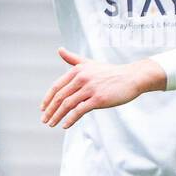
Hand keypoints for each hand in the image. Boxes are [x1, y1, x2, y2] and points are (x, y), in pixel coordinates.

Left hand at [40, 48, 165, 128]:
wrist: (132, 77)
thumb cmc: (111, 72)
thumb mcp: (90, 63)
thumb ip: (73, 59)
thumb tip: (59, 50)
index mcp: (78, 70)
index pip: (57, 86)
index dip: (48, 99)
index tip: (43, 108)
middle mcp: (82, 78)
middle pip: (60, 97)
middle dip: (50, 110)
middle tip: (44, 120)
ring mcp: (90, 89)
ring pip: (67, 105)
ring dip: (57, 116)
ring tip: (52, 124)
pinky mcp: (98, 99)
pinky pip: (79, 111)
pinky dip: (70, 119)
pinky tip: (65, 125)